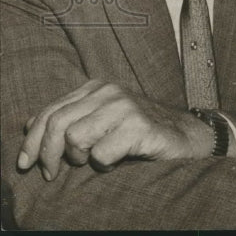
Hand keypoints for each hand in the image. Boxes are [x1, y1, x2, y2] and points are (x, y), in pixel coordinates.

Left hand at [17, 80, 213, 179]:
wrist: (183, 136)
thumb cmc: (136, 132)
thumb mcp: (100, 119)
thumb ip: (70, 117)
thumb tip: (30, 125)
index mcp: (97, 87)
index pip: (51, 112)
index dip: (33, 140)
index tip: (26, 164)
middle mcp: (110, 92)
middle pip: (58, 124)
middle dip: (48, 154)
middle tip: (52, 174)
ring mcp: (126, 107)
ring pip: (76, 138)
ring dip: (80, 158)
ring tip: (95, 160)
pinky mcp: (140, 126)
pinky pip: (102, 154)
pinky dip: (104, 164)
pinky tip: (117, 160)